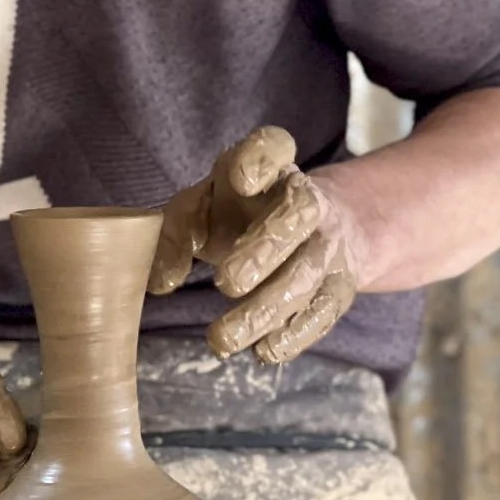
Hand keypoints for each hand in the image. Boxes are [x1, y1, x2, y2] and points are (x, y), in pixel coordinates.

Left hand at [147, 126, 357, 363]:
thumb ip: (176, 234)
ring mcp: (328, 243)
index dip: (260, 160)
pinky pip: (324, 310)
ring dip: (267, 308)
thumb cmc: (241, 212)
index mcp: (269, 166)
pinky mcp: (339, 284)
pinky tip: (264, 350)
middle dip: (263, 249)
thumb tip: (160, 282)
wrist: (314, 227)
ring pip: (306, 271)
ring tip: (222, 338)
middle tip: (225, 282)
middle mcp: (306, 199)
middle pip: (296, 215)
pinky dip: (295, 334)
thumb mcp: (203, 208)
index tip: (242, 179)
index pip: (272, 148)